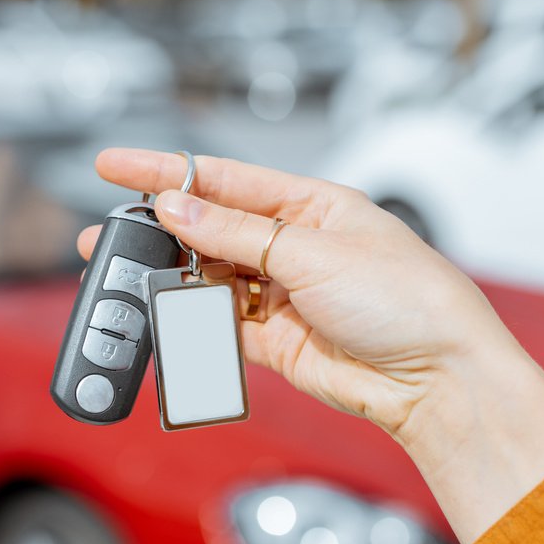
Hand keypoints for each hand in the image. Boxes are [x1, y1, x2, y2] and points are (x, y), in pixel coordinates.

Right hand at [81, 149, 543, 543]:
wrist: (437, 379)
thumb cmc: (406, 301)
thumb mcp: (314, 252)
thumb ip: (237, 232)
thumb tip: (176, 207)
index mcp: (312, 205)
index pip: (223, 179)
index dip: (166, 171)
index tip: (113, 165)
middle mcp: (294, 245)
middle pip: (209, 229)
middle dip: (157, 230)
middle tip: (105, 234)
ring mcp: (283, 294)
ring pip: (208, 279)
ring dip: (169, 279)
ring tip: (124, 278)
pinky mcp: (277, 341)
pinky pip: (219, 327)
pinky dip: (191, 324)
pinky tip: (166, 318)